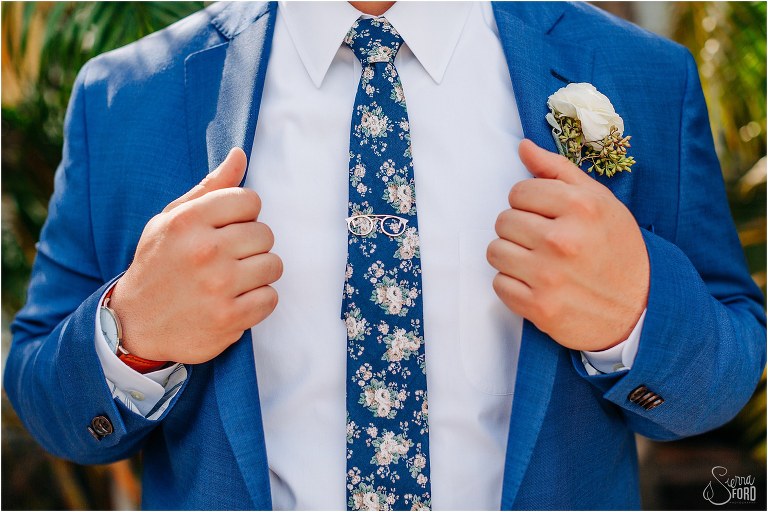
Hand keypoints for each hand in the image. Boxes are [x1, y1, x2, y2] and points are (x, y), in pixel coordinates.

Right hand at [110, 148, 281, 363]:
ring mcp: (218, 286)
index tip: (227, 230)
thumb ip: (209, 188)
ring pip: (273, 265)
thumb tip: (240, 155)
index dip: (243, 215)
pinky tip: (235, 301)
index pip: (250, 200)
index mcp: (188, 221)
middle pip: (265, 233)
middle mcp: (204, 251)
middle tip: (227, 259)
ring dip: (258, 274)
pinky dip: (258, 301)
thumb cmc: (158, 265)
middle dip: (251, 245)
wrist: (134, 325)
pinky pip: (270, 298)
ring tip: (233, 280)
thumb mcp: (171, 220)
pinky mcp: (229, 318)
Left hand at [487, 139, 648, 350]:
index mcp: (580, 207)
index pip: (519, 191)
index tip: (546, 216)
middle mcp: (563, 240)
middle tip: (543, 241)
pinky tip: (535, 284)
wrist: (640, 310)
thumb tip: (523, 147)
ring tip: (536, 262)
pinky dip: (512, 285)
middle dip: (519, 229)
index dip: (529, 203)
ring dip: (511, 256)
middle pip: (504, 220)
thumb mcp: (600, 202)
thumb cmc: (617, 250)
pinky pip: (499, 284)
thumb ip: (559, 170)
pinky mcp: (539, 307)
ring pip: (495, 251)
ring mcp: (549, 276)